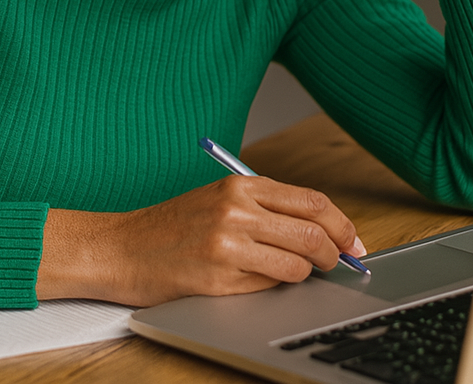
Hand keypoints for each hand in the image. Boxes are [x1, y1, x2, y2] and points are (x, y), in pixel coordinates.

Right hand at [36, 176, 365, 306]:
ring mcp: (229, 243)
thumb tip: (320, 230)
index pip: (314, 201)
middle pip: (315, 232)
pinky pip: (270, 286)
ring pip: (298, 264)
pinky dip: (274, 288)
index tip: (354, 243)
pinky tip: (256, 282)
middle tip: (339, 265)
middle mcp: (237, 209)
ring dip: (304, 275)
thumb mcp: (218, 200)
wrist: (119, 249)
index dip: (343, 226)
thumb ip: (264, 209)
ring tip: (290, 274)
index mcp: (241, 185)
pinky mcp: (219, 277)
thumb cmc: (169, 228)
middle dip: (336, 254)